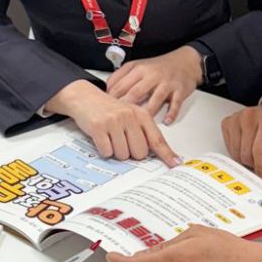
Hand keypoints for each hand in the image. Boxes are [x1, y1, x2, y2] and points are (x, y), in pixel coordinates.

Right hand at [45, 80, 180, 166]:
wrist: (87, 98)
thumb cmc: (112, 110)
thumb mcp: (132, 116)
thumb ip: (145, 132)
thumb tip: (157, 154)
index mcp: (142, 115)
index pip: (157, 139)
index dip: (166, 154)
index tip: (175, 163)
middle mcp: (130, 117)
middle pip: (140, 153)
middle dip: (131, 153)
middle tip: (123, 141)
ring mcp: (114, 121)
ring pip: (122, 155)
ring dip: (116, 151)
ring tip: (112, 137)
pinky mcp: (99, 127)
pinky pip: (107, 152)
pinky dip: (104, 149)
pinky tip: (102, 137)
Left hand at [106, 46, 202, 123]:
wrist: (185, 61)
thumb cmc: (159, 66)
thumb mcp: (138, 65)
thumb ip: (121, 75)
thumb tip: (106, 89)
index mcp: (139, 69)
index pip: (121, 84)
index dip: (111, 98)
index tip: (105, 109)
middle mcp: (152, 75)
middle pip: (136, 92)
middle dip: (126, 106)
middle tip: (118, 120)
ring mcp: (166, 83)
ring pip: (155, 99)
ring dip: (147, 111)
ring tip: (139, 124)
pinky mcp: (180, 90)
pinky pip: (175, 103)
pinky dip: (171, 112)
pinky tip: (166, 121)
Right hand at [221, 93, 261, 185]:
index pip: (259, 151)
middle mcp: (250, 116)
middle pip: (246, 155)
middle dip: (258, 164)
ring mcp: (237, 118)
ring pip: (236, 154)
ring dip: (249, 160)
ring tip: (261, 151)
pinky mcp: (228, 123)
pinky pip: (229, 149)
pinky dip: (240, 153)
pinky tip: (250, 146)